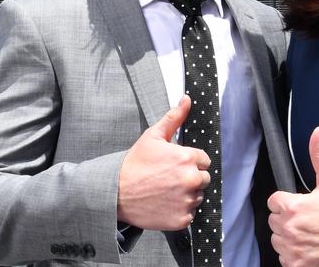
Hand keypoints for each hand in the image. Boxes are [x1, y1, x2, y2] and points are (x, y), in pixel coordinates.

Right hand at [117, 95, 210, 229]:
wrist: (114, 194)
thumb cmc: (134, 164)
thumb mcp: (153, 136)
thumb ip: (174, 117)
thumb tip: (186, 99)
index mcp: (188, 158)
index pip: (204, 160)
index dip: (190, 162)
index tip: (174, 165)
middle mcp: (191, 179)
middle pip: (204, 179)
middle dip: (190, 178)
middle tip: (169, 179)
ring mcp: (187, 201)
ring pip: (198, 196)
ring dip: (187, 195)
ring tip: (165, 191)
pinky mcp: (181, 219)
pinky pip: (190, 214)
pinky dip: (180, 211)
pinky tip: (164, 204)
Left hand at [267, 127, 318, 265]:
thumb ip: (318, 155)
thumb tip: (317, 132)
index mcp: (293, 207)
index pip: (273, 201)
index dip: (287, 202)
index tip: (300, 206)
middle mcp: (289, 228)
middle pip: (273, 221)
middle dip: (287, 219)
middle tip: (307, 219)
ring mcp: (292, 249)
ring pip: (277, 240)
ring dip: (288, 237)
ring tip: (308, 233)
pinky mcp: (296, 265)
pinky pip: (283, 257)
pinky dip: (293, 254)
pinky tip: (309, 247)